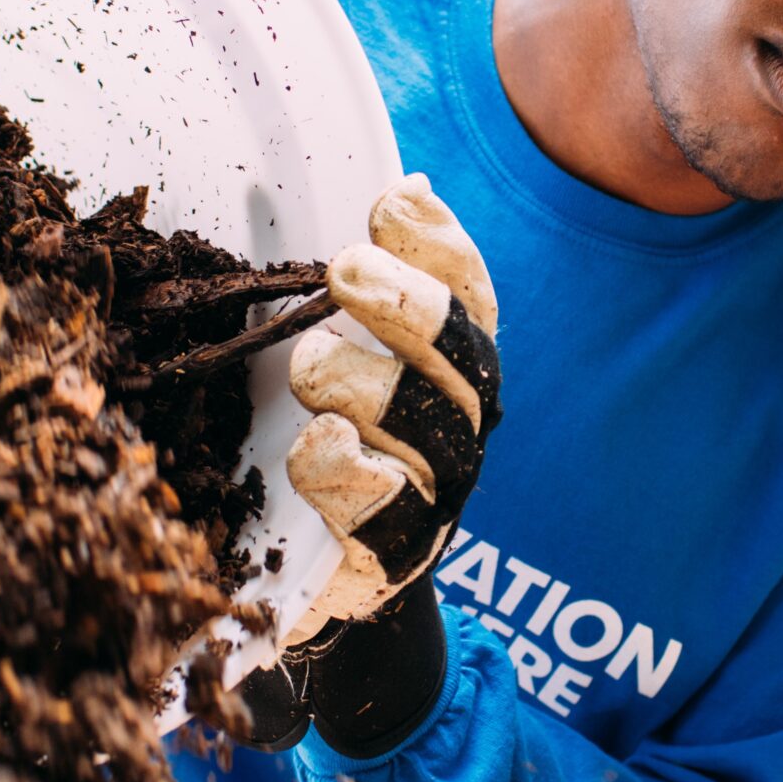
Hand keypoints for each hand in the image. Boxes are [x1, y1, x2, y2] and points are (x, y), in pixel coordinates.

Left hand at [230, 177, 498, 757]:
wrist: (326, 596)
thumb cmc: (336, 451)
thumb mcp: (352, 360)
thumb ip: (378, 285)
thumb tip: (406, 185)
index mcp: (455, 373)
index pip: (473, 295)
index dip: (441, 245)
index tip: (388, 204)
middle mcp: (461, 431)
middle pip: (460, 353)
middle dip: (406, 302)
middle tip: (344, 268)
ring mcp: (434, 498)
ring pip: (416, 420)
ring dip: (355, 381)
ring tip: (309, 368)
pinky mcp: (389, 560)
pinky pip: (377, 502)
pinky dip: (341, 467)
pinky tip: (315, 447)